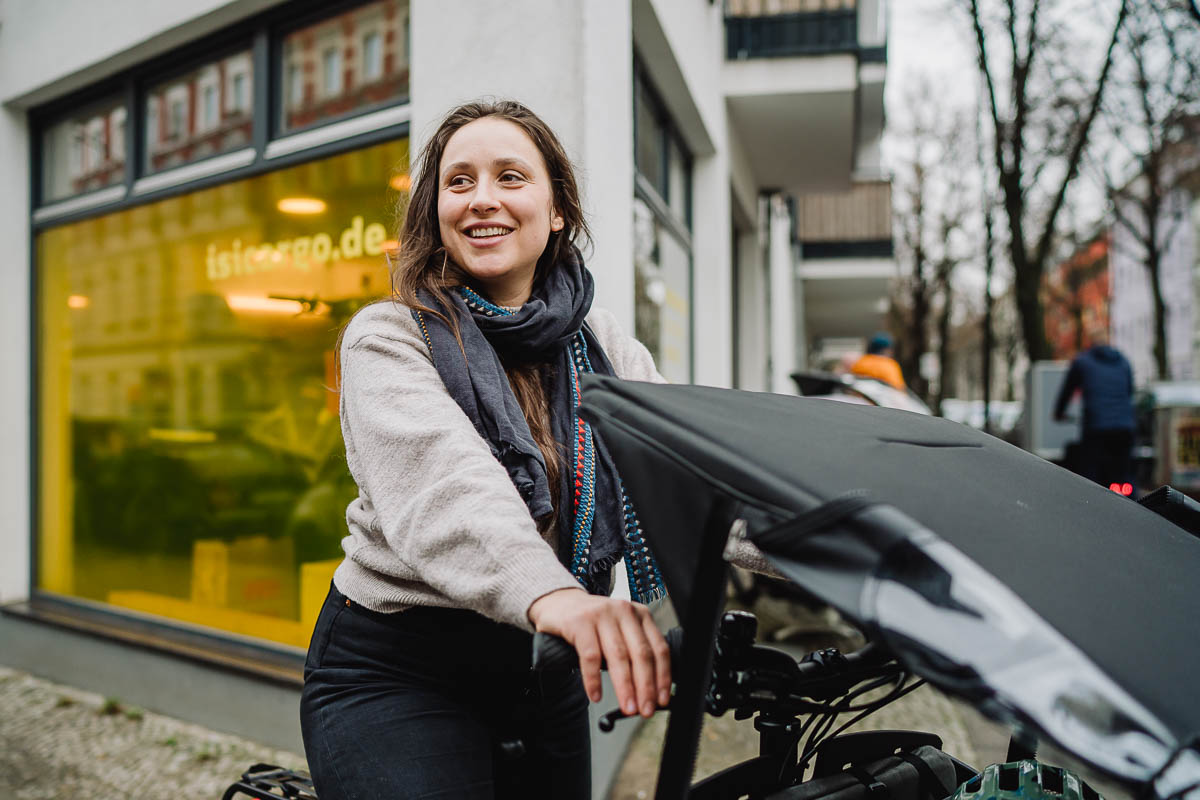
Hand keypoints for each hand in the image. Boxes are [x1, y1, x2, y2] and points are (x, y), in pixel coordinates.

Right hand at [528, 588, 670, 717]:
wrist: (559, 602)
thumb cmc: (593, 623)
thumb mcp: (620, 630)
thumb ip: (633, 652)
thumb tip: (648, 691)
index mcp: (640, 615)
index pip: (659, 648)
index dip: (662, 677)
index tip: (662, 699)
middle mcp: (624, 611)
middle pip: (641, 654)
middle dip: (645, 687)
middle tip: (645, 710)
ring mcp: (602, 614)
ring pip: (618, 656)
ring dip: (625, 687)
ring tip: (628, 707)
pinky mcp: (580, 622)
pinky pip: (590, 656)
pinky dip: (594, 679)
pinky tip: (596, 695)